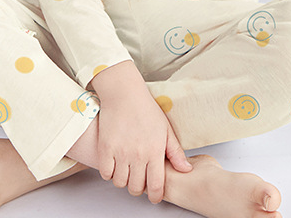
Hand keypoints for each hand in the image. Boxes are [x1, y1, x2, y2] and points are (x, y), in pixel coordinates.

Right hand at [92, 61, 191, 202]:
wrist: (124, 93)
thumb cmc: (146, 109)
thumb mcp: (166, 129)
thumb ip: (175, 152)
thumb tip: (186, 170)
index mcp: (154, 151)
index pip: (156, 187)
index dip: (155, 197)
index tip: (154, 196)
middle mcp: (138, 155)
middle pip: (136, 188)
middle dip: (139, 188)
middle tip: (139, 178)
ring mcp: (120, 152)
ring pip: (120, 183)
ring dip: (124, 180)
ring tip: (126, 170)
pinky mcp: (105, 148)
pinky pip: (106, 174)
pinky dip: (109, 173)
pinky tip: (114, 164)